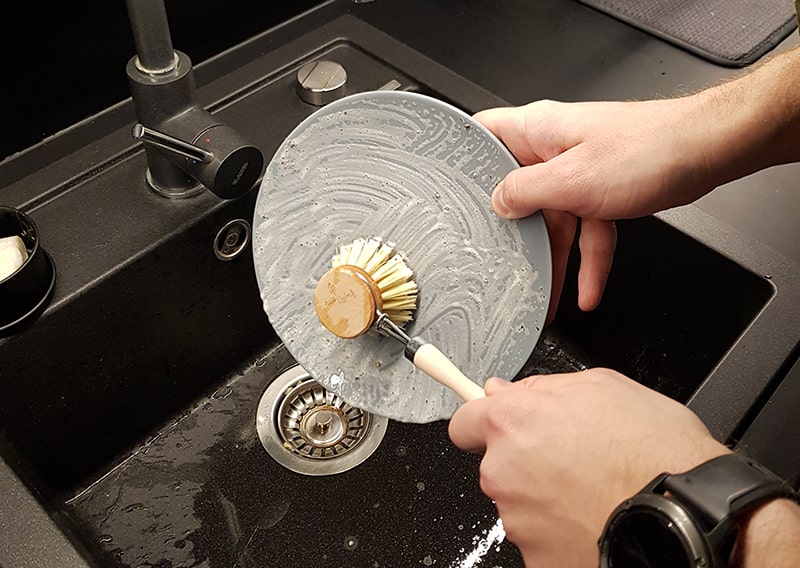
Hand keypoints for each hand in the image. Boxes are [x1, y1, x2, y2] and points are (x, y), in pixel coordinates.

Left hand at [448, 369, 729, 566]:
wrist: (690, 515)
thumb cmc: (656, 451)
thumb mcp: (604, 387)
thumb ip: (543, 388)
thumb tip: (507, 391)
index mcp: (514, 422)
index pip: (465, 422)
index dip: (483, 423)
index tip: (492, 426)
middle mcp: (504, 471)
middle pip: (497, 464)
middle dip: (525, 460)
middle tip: (572, 459)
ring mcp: (518, 519)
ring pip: (521, 502)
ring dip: (546, 497)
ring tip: (594, 491)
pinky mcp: (536, 558)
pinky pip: (540, 538)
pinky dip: (560, 531)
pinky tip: (594, 518)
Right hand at [474, 97, 717, 318]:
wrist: (705, 151)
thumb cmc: (648, 150)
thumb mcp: (571, 180)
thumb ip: (526, 193)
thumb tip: (497, 203)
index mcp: (535, 131)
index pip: (481, 135)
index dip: (461, 159)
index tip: (447, 191)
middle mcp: (552, 149)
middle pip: (516, 193)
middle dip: (511, 233)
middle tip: (497, 262)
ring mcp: (576, 171)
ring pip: (553, 222)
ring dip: (553, 261)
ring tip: (546, 297)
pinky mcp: (600, 190)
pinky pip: (585, 231)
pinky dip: (588, 261)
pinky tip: (587, 289)